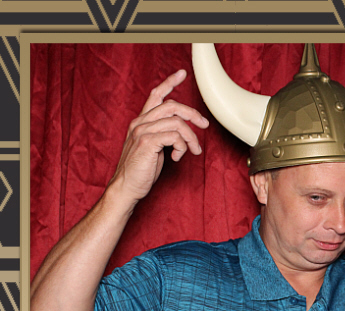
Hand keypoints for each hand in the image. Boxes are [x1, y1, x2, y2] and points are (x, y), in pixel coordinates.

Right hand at [110, 70, 208, 206]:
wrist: (125, 189)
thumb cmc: (140, 173)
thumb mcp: (153, 149)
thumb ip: (162, 136)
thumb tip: (181, 134)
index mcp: (140, 122)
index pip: (155, 95)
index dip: (169, 83)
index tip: (182, 74)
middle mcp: (140, 122)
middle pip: (172, 106)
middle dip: (193, 114)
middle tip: (205, 125)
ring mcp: (142, 131)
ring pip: (177, 122)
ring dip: (191, 137)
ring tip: (194, 151)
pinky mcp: (147, 142)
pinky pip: (174, 136)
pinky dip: (182, 147)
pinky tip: (177, 159)